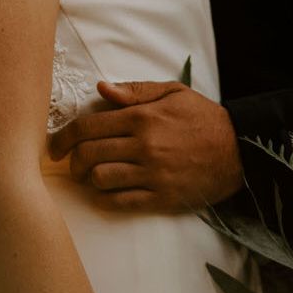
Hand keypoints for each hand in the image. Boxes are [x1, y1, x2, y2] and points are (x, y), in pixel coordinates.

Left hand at [48, 80, 243, 213]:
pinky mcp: (162, 198)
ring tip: (91, 180)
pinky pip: (123, 202)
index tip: (54, 147)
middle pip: (89, 155)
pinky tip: (105, 195)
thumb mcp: (173, 93)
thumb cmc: (205, 120)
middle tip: (71, 166)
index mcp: (141, 118)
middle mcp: (143, 147)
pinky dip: (106, 200)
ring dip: (89, 181)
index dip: (62, 138)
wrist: (239, 153)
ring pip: (101, 180)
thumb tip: (102, 91)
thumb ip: (135, 91)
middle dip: (72, 162)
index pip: (87, 128)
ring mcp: (152, 175)